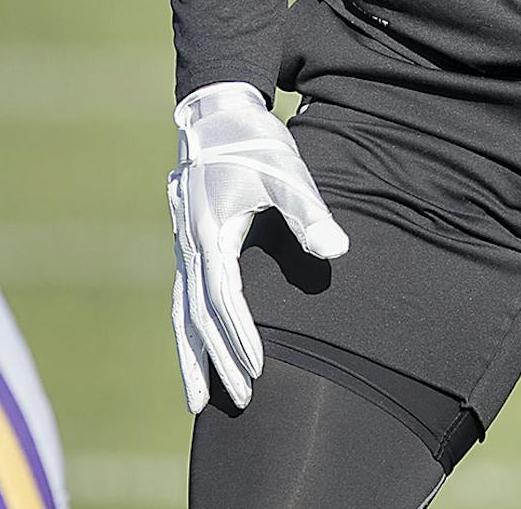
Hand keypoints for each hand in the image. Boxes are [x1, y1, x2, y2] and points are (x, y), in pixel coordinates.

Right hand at [168, 81, 347, 412]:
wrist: (216, 115)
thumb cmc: (256, 144)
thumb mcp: (287, 173)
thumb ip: (309, 213)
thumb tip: (336, 251)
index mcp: (211, 230)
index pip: (224, 296)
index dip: (239, 335)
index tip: (258, 369)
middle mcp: (190, 244)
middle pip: (199, 315)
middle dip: (219, 360)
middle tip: (243, 401)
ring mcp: (184, 247)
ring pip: (183, 314)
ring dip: (193, 357)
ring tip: (198, 405)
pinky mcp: (188, 247)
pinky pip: (183, 300)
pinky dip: (187, 334)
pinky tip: (195, 356)